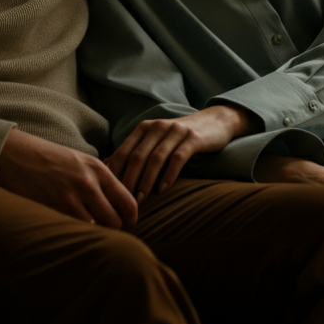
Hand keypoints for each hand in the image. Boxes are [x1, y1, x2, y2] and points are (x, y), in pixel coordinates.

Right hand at [0, 128, 137, 229]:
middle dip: (113, 231)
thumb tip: (120, 205)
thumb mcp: (81, 161)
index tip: (124, 224)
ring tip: (87, 233)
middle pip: (116, 222)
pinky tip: (70, 232)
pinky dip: (75, 236)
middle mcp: (88, 183)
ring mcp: (69, 198)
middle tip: (105, 232)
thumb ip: (101, 181)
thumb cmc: (49, 160)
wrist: (14, 155)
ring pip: (96, 232)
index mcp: (99, 170)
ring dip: (93, 236)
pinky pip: (74, 232)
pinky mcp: (52, 210)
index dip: (130, 219)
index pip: (129, 203)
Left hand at [106, 105, 258, 202]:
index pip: (123, 151)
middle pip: (137, 156)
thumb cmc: (181, 137)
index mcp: (145, 127)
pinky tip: (164, 190)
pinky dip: (169, 175)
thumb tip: (108, 168)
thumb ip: (137, 151)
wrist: (215, 121)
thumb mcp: (157, 140)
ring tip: (141, 200)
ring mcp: (176, 131)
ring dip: (146, 181)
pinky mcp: (193, 138)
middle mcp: (158, 127)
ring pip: (156, 158)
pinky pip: (178, 158)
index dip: (115, 173)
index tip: (110, 194)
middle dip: (128, 181)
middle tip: (124, 202)